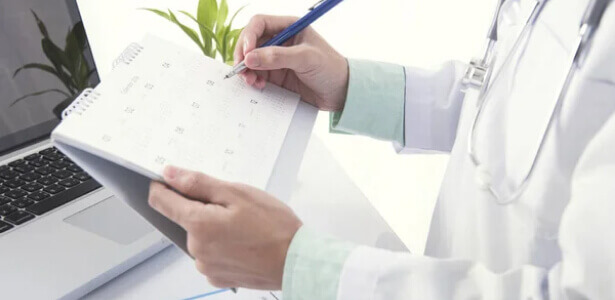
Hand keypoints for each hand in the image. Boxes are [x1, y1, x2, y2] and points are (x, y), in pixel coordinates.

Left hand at [148, 166, 302, 289]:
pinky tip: (244, 243)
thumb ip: (199, 184)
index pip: (161, 202)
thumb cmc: (274, 227)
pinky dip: (222, 246)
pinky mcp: (218, 277)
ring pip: (200, 238)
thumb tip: (170, 174)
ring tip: (245, 227)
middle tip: (234, 207)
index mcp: (198, 224)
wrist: (297, 261)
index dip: (163, 187)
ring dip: (214, 229)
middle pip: (186, 219)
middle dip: (204, 209)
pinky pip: (211, 255)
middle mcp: (196, 249)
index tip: (170, 180)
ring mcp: (206, 266)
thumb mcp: (237, 193)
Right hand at [235, 15, 348, 110]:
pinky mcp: (276, 76)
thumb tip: (250, 58)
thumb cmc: (330, 69)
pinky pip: (257, 75)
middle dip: (243, 55)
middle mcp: (280, 41)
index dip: (249, 36)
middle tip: (241, 70)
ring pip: (251, 60)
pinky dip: (252, 80)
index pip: (260, 24)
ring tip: (251, 81)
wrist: (341, 93)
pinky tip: (257, 86)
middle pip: (250, 42)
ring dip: (246, 70)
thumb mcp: (306, 59)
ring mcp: (276, 59)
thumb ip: (278, 57)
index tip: (247, 54)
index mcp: (289, 27)